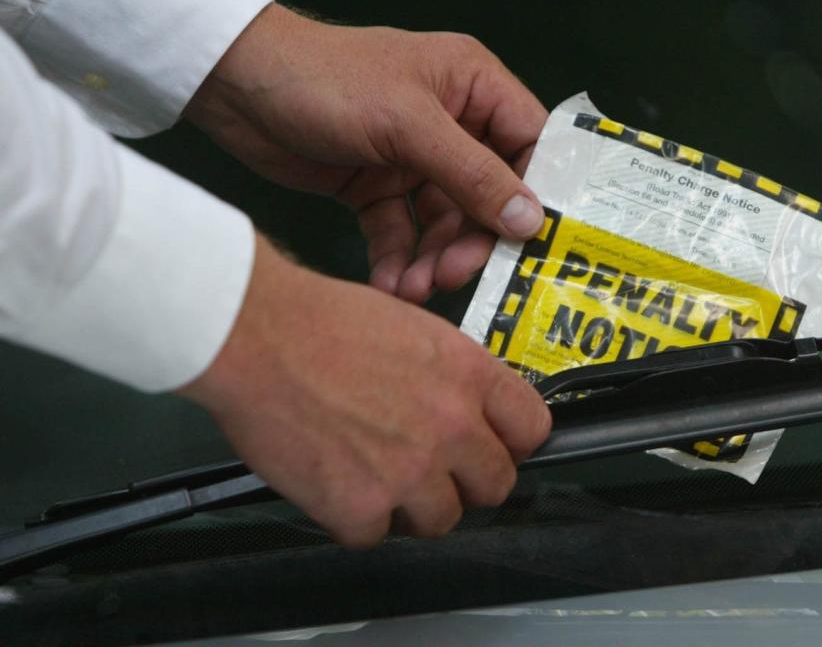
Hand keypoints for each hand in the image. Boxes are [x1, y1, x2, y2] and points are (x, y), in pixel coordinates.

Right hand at [178, 235, 551, 544]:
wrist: (257, 333)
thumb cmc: (325, 320)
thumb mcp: (417, 328)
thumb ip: (455, 375)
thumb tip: (471, 409)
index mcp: (470, 375)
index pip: (532, 430)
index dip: (511, 442)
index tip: (492, 445)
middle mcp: (452, 427)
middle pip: (496, 485)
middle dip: (466, 481)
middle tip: (431, 468)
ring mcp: (409, 471)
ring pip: (442, 520)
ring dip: (413, 505)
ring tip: (377, 474)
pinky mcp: (359, 506)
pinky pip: (376, 534)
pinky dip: (354, 517)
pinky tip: (335, 481)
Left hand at [186, 4, 547, 302]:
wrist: (233, 85)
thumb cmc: (325, 80)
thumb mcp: (408, 125)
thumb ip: (472, 175)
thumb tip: (531, 221)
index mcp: (474, 86)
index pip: (532, 144)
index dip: (538, 193)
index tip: (534, 243)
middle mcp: (452, 122)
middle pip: (489, 195)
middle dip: (474, 239)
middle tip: (455, 274)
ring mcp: (413, 158)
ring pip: (446, 221)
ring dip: (434, 258)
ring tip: (413, 287)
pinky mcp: (375, 187)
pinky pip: (401, 232)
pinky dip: (397, 260)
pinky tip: (387, 285)